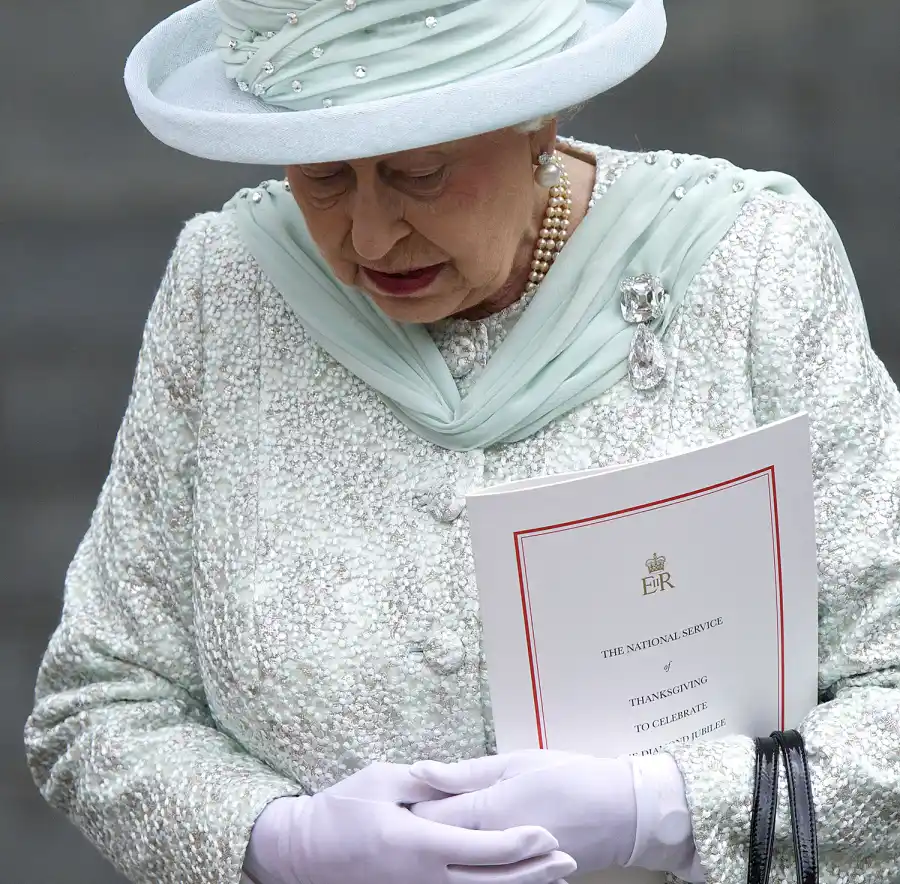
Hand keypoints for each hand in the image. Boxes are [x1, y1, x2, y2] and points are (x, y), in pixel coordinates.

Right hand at [244, 762, 576, 883]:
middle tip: (567, 861)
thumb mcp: (381, 780)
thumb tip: (458, 777)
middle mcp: (423, 877)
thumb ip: (424, 781)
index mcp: (418, 844)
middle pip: (490, 882)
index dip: (518, 844)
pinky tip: (509, 883)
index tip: (548, 835)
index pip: (481, 848)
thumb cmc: (341, 809)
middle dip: (533, 873)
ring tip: (552, 877)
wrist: (304, 852)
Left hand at [410, 750, 700, 878]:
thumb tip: (421, 769)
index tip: (393, 794)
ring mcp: (506, 868)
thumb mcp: (517, 763)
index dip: (409, 806)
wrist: (622, 813)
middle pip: (438, 845)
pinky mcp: (521, 879)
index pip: (430, 816)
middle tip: (400, 817)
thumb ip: (466, 772)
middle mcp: (492, 847)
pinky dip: (467, 867)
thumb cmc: (570, 777)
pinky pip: (482, 878)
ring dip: (439, 852)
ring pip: (456, 868)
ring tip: (422, 838)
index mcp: (488, 812)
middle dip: (418, 832)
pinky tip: (456, 856)